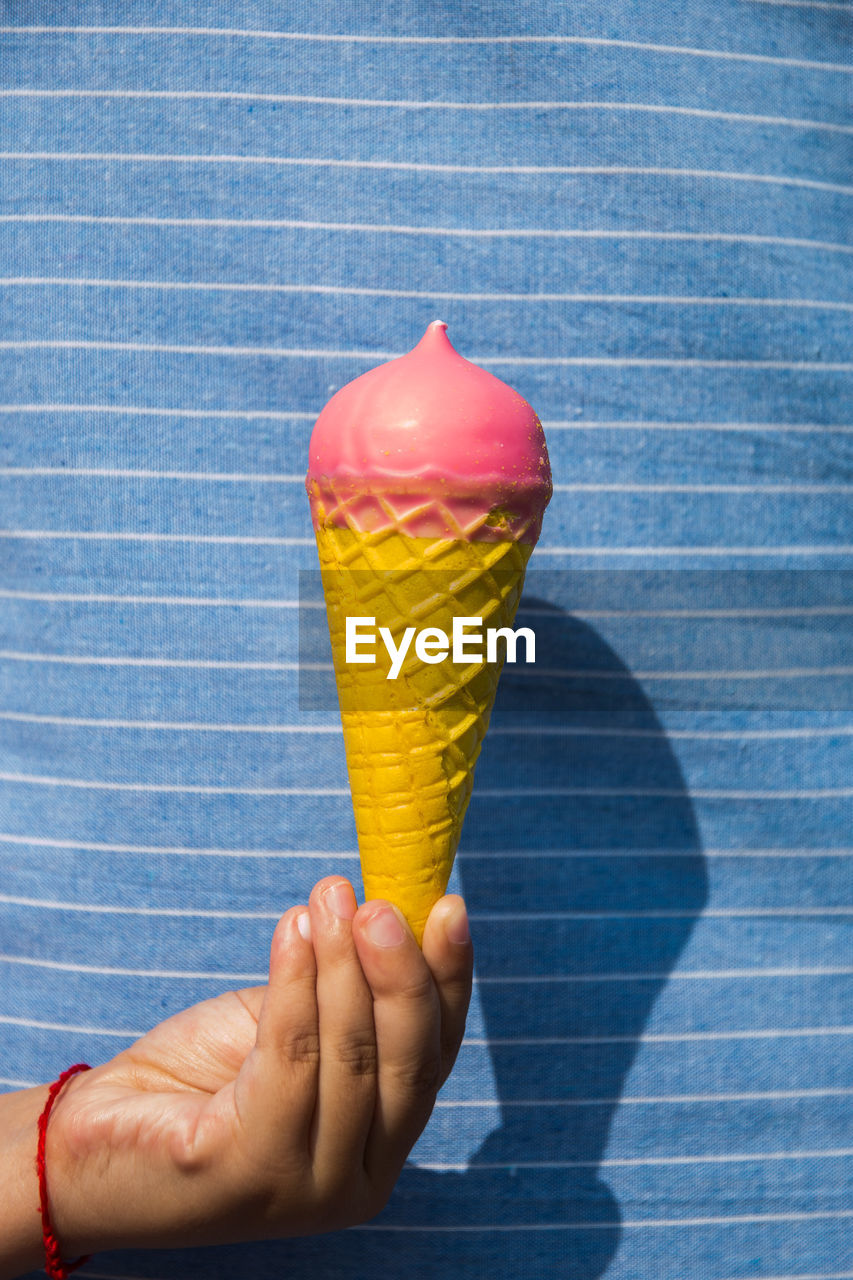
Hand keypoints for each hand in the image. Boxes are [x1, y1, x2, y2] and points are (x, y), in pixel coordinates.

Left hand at [42, 878, 472, 1255]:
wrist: (90, 1141)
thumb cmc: (198, 1079)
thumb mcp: (293, 1029)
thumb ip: (345, 998)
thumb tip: (390, 910)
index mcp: (380, 1146)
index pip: (435, 1055)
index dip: (448, 978)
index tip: (449, 907)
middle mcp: (359, 1181)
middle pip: (406, 1063)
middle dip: (400, 972)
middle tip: (382, 902)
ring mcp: (307, 1188)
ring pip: (348, 1056)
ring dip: (341, 963)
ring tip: (328, 897)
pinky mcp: (249, 1172)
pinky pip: (287, 1058)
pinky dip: (294, 984)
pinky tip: (291, 930)